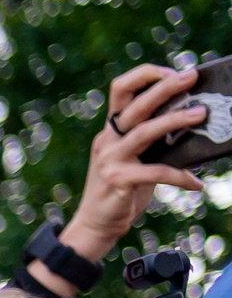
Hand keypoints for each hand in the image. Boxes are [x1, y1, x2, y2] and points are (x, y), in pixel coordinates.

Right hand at [57, 66, 210, 266]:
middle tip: (191, 77)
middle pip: (135, 104)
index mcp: (112, 130)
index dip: (146, 75)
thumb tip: (191, 121)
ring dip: (175, 120)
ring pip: (145, 132)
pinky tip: (197, 184)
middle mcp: (107, 140)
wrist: (96, 225)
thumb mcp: (136, 158)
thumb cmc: (122, 190)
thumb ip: (153, 140)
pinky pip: (156, 172)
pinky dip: (180, 177)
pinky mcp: (117, 180)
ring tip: (201, 115)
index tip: (173, 73)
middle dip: (165, 87)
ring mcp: (110, 159)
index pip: (121, 88)